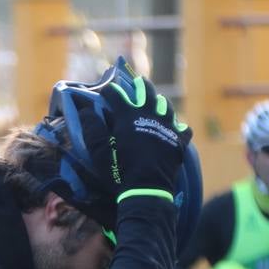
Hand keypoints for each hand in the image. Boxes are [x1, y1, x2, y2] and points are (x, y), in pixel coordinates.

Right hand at [96, 57, 192, 200]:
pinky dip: (176, 126)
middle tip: (138, 81)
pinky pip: (182, 127)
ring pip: (165, 106)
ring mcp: (167, 125)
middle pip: (147, 92)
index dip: (109, 90)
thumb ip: (92, 128)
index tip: (105, 90)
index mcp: (128, 115)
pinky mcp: (179, 139)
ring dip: (159, 102)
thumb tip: (86, 110)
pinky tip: (174, 128)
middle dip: (141, 85)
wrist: (147, 187)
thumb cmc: (119, 170)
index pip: (117, 95)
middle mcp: (150, 114)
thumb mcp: (98, 151)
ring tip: (156, 102)